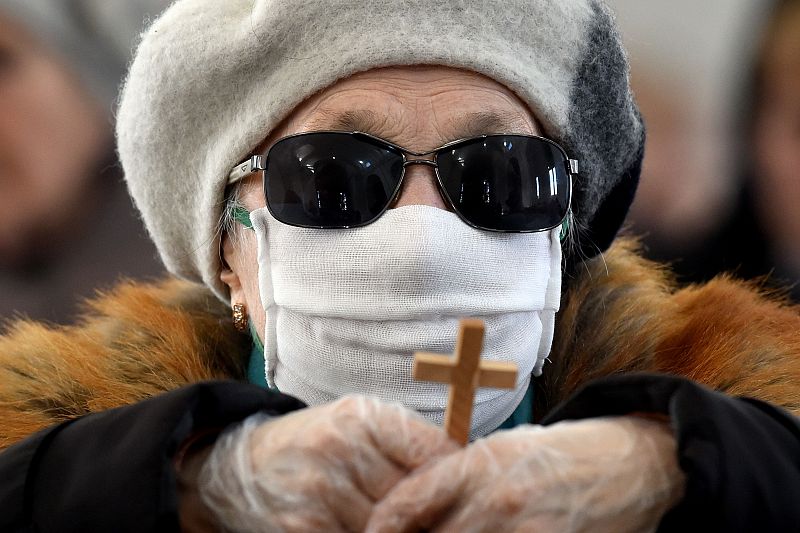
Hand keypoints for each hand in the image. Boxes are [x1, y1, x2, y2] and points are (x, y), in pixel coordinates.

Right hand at [197, 395, 458, 531]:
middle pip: (411, 495)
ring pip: (388, 526)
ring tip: (401, 524)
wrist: (242, 467)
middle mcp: (338, 448)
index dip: (451, 476)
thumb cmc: (314, 444)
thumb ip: (403, 442)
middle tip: (439, 516)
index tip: (461, 488)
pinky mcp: (302, 527)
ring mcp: (318, 490)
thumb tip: (458, 467)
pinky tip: (367, 528)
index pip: (430, 451)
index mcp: (360, 416)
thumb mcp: (356, 425)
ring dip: (398, 529)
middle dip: (427, 510)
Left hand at [367, 416, 685, 532]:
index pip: (411, 499)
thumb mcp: (504, 449)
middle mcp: (497, 498)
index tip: (368, 532)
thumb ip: (458, 478)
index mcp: (480, 462)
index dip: (382, 523)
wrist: (633, 465)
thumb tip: (411, 511)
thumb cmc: (560, 454)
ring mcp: (526, 530)